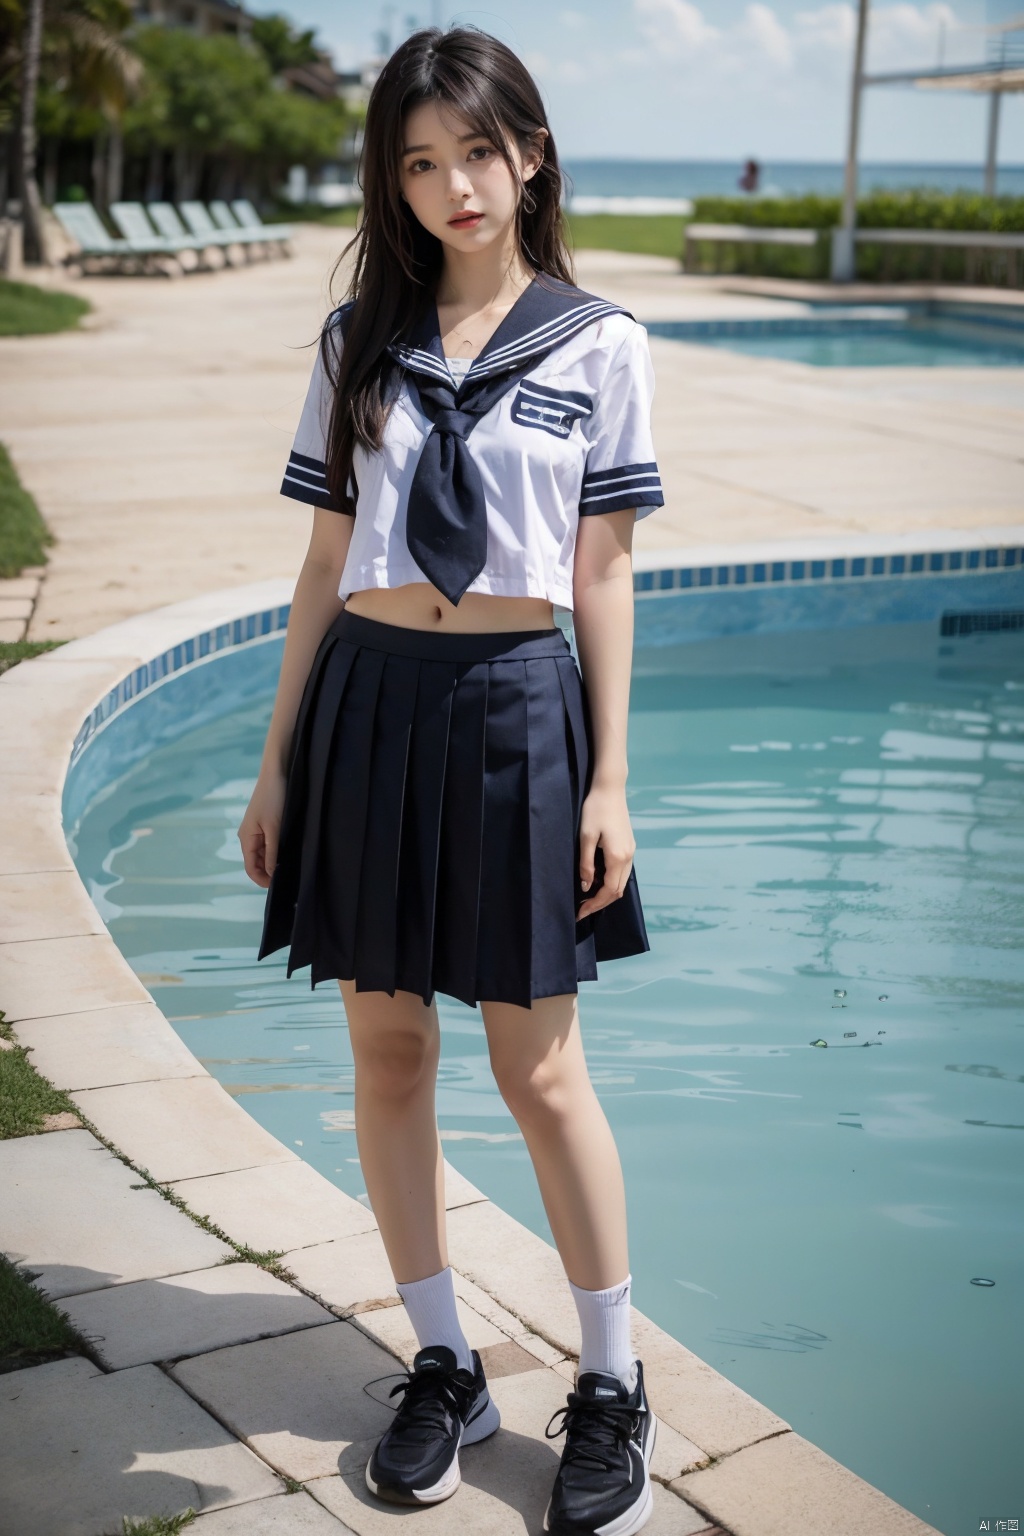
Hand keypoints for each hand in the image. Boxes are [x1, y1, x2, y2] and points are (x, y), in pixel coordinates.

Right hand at [238, 769, 286, 889]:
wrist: (276, 774)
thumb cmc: (273, 799)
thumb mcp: (274, 828)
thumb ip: (272, 852)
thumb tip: (271, 874)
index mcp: (246, 839)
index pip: (250, 868)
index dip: (262, 880)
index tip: (278, 886)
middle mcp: (248, 837)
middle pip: (256, 863)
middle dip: (268, 872)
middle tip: (288, 878)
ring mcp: (255, 830)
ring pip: (262, 854)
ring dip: (273, 862)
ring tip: (289, 865)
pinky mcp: (264, 824)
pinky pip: (267, 844)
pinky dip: (275, 851)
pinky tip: (287, 851)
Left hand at [577, 782, 635, 921]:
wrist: (610, 789)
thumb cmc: (595, 810)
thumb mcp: (585, 837)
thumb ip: (587, 864)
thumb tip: (586, 886)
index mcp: (618, 857)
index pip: (608, 891)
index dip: (594, 905)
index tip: (580, 913)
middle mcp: (628, 857)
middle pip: (618, 890)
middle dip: (601, 903)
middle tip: (582, 909)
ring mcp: (631, 851)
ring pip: (622, 882)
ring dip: (607, 893)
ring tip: (589, 898)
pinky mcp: (629, 845)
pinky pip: (623, 872)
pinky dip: (612, 882)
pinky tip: (598, 880)